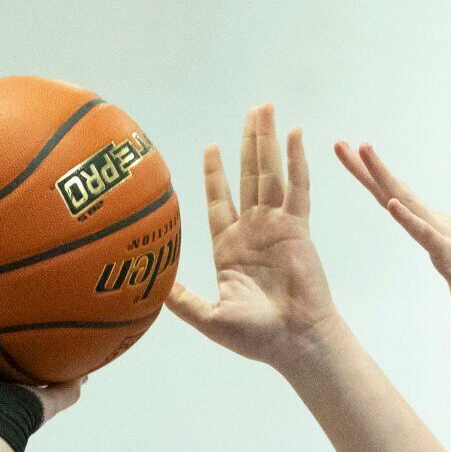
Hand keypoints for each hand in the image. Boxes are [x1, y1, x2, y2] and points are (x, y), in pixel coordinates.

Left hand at [166, 105, 339, 368]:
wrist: (294, 342)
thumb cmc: (256, 337)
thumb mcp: (209, 318)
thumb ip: (183, 301)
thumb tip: (152, 290)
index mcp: (231, 248)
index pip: (220, 201)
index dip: (216, 174)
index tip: (211, 147)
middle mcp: (254, 232)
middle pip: (248, 176)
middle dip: (249, 143)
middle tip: (252, 111)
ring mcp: (278, 228)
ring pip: (270, 174)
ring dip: (268, 141)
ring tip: (267, 109)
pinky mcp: (298, 230)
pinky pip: (298, 189)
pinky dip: (296, 161)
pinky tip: (295, 135)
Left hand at [335, 142, 450, 345]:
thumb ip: (447, 265)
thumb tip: (446, 262)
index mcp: (436, 232)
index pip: (395, 202)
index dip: (370, 180)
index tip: (348, 158)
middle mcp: (440, 227)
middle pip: (394, 193)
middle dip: (366, 168)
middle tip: (339, 144)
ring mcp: (446, 239)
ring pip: (408, 203)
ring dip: (384, 176)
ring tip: (364, 150)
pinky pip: (426, 236)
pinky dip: (408, 220)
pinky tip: (391, 204)